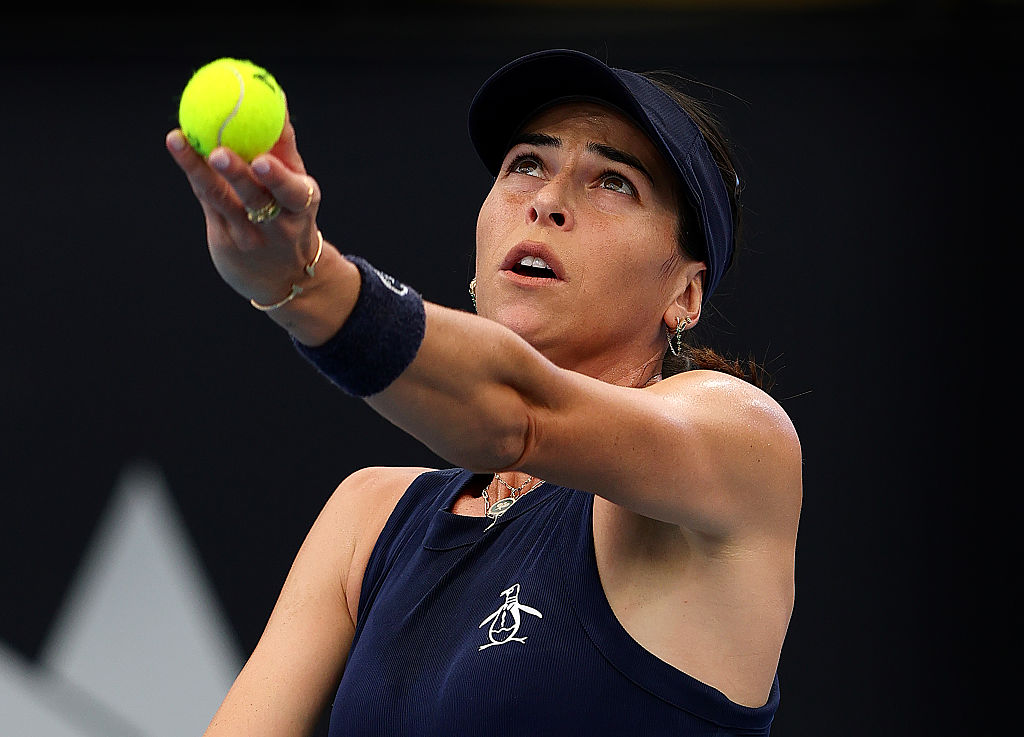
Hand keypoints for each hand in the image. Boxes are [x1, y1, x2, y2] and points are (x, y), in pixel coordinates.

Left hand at [166, 110, 322, 305]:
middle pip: (255, 198)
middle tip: (218, 152)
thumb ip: (283, 146)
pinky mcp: (225, 243)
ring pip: (220, 199)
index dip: (278, 178)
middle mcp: (277, 225)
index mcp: (301, 207)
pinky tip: (180, 147)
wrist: (286, 276)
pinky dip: (194, 172)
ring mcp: (249, 237)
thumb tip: (275, 94)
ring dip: (198, 169)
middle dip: (237, 175)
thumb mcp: (297, 186)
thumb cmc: (291, 214)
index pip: (292, 193)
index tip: (263, 160)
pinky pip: (207, 200)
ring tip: (178, 140)